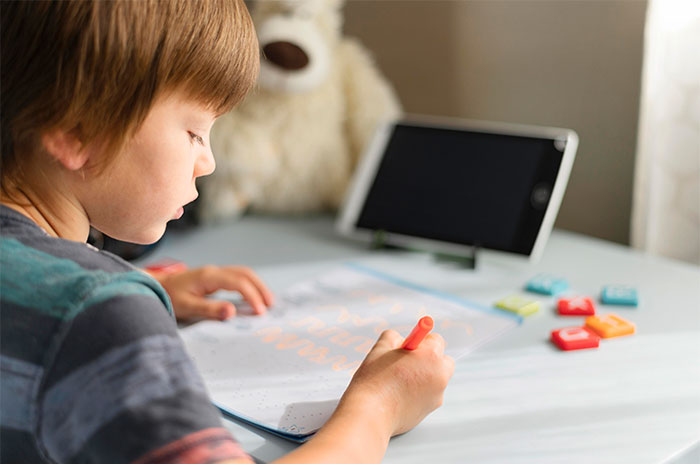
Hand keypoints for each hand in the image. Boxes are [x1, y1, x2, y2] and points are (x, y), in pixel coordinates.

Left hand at [150, 265, 273, 320]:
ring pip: (243, 273)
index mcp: (209, 277)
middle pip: (245, 273)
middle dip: (260, 288)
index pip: (238, 282)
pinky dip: (250, 285)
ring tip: (267, 302)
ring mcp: (215, 273)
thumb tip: (232, 312)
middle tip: (270, 305)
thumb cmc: (169, 297)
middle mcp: (214, 271)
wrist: (156, 287)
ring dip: (257, 285)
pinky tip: (253, 296)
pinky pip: (238, 277)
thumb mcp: (186, 307)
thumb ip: (209, 309)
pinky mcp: (215, 278)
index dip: (252, 296)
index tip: (260, 312)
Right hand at [340, 329, 454, 435]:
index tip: (410, 346)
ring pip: (435, 378)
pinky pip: (428, 394)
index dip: (421, 341)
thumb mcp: (380, 348)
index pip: (436, 340)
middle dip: (429, 358)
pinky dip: (418, 392)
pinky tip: (399, 394)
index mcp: (431, 356)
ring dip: (423, 376)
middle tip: (407, 361)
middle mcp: (440, 375)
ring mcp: (437, 395)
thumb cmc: (374, 380)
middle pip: (443, 360)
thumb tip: (401, 340)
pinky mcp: (430, 410)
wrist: (370, 413)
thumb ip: (394, 337)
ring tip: (398, 380)